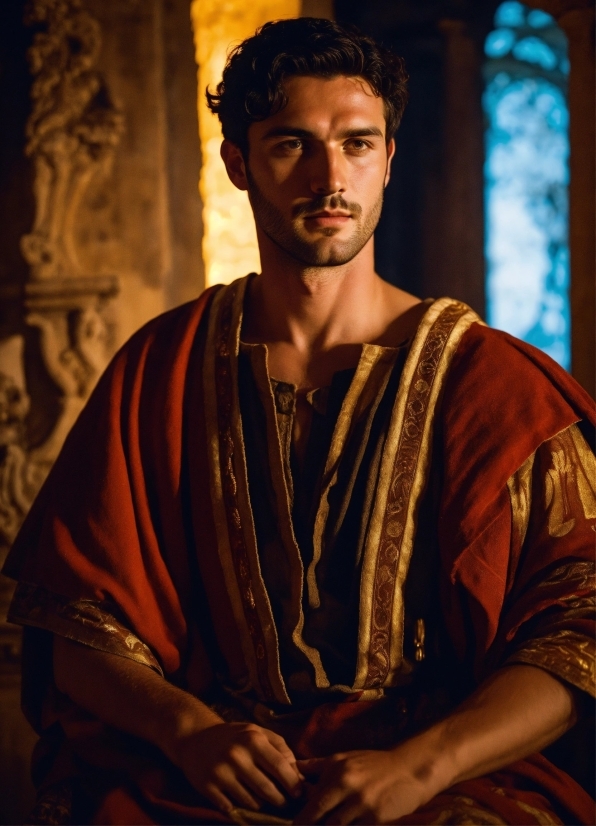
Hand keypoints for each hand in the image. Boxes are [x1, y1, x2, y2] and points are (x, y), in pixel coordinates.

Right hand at [175, 722, 302, 813]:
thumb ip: (279, 747)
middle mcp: (237, 756)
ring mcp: (221, 773)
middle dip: (280, 800)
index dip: (293, 783)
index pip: (281, 767)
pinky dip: (239, 807)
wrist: (194, 737)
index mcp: (253, 739)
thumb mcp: (256, 731)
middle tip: (283, 802)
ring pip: (251, 802)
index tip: (299, 793)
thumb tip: (297, 771)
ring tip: (262, 799)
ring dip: (260, 804)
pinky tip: (240, 800)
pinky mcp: (207, 787)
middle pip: (268, 789)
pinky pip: (231, 807)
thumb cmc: (232, 736)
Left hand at [294, 747, 438, 824]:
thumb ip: (319, 766)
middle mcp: (346, 784)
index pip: (312, 799)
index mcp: (336, 770)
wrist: (409, 769)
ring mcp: (361, 802)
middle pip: (318, 814)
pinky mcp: (375, 817)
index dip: (302, 817)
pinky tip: (350, 823)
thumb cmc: (374, 764)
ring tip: (331, 824)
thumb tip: (295, 768)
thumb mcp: (345, 758)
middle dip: (309, 825)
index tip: (297, 825)